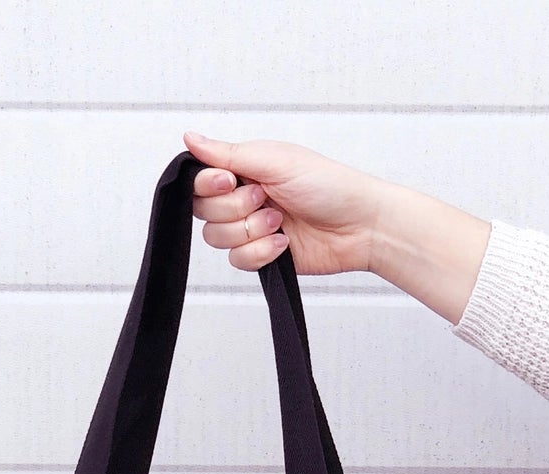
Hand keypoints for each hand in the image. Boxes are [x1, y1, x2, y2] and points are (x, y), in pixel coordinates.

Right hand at [182, 131, 393, 275]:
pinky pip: (238, 261)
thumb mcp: (274, 160)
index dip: (209, 185)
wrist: (359, 226)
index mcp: (244, 169)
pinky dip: (261, 253)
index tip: (231, 181)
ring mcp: (251, 229)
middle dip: (236, 209)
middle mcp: (243, 198)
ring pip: (218, 239)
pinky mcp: (261, 256)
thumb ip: (228, 153)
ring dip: (251, 231)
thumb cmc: (327, 185)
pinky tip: (284, 243)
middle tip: (267, 199)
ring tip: (281, 222)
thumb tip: (189, 138)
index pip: (200, 181)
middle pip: (204, 212)